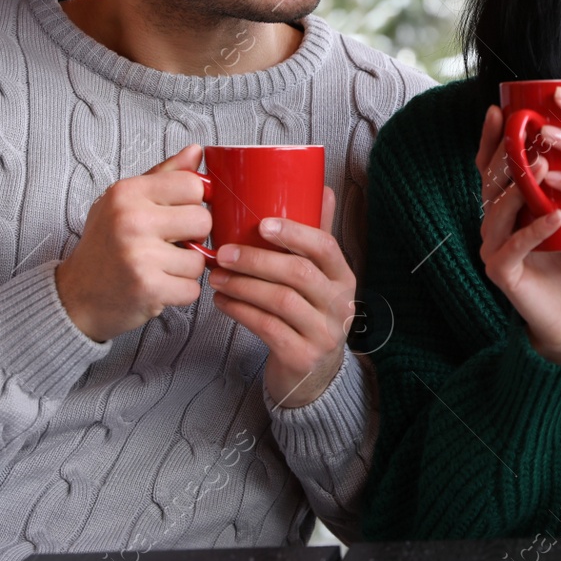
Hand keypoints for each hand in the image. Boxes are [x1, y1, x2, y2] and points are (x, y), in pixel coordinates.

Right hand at [55, 144, 212, 342]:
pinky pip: (192, 288)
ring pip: (201, 259)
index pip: (193, 184)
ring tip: (160, 267)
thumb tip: (196, 150)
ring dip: (186, 268)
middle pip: (203, 220)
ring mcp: (139, 255)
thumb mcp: (126, 201)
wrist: (75, 294)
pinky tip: (159, 286)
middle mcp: (131, 220)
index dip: (193, 202)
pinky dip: (180, 292)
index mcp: (127, 192)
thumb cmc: (105, 244)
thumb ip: (164, 176)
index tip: (177, 214)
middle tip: (170, 244)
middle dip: (194, 237)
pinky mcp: (148, 287)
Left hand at [208, 186, 356, 409]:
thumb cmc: (309, 313)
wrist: (313, 373)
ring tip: (216, 276)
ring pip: (281, 301)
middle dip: (256, 260)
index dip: (294, 233)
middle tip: (223, 252)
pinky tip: (222, 302)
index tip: (262, 224)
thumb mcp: (320, 277)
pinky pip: (267, 328)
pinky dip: (241, 312)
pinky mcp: (303, 356)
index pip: (325, 247)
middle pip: (298, 273)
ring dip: (242, 285)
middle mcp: (341, 304)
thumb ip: (317, 236)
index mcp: (344, 277)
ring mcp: (324, 332)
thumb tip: (322, 188)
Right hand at [476, 104, 560, 363]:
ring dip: (518, 184)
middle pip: (490, 180)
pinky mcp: (502, 271)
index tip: (502, 109)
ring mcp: (493, 246)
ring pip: (496, 210)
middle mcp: (493, 221)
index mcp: (507, 203)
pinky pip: (515, 246)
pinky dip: (535, 229)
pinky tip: (557, 214)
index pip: (494, 165)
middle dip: (505, 152)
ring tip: (541, 162)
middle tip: (524, 128)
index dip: (494, 138)